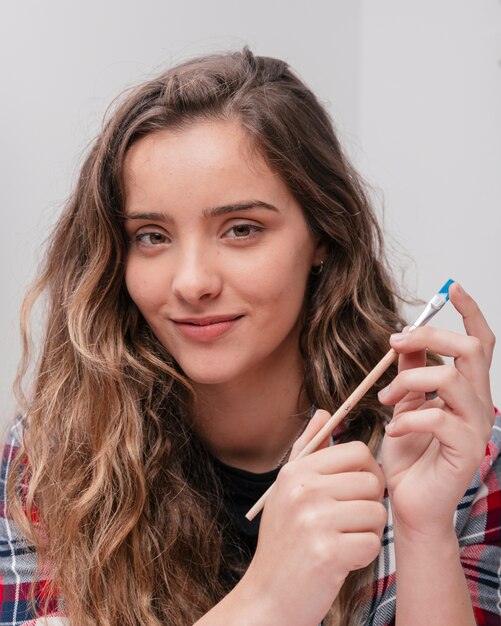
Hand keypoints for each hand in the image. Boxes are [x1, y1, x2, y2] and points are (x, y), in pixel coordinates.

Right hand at [241, 409, 386, 625]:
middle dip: (369, 504)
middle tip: (349, 522)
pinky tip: (341, 560)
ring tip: (342, 541)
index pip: (357, 450)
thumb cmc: (283, 541)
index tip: (358, 491)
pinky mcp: (328, 552)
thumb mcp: (287, 490)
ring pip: (377, 512)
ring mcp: (315, 520)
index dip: (367, 471)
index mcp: (296, 472)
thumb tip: (324, 412)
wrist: (268, 596)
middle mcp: (303, 490)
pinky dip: (363, 555)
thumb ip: (307, 449)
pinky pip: (373, 543)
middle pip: (372, 481)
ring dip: (368, 532)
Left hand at [379, 282, 494, 536]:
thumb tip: (404, 341)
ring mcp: (476, 427)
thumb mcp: (404, 404)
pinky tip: (394, 428)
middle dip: (430, 337)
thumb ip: (410, 373)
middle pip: (469, 349)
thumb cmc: (409, 455)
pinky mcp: (466, 450)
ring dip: (409, 382)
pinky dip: (408, 417)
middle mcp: (479, 404)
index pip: (480, 342)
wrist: (409, 502)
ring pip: (451, 379)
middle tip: (395, 343)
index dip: (470, 312)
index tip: (451, 288)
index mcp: (467, 390)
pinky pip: (438, 417)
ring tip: (386, 399)